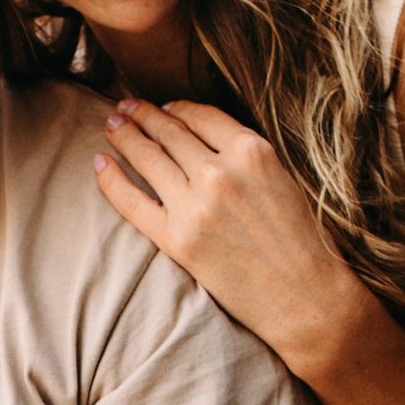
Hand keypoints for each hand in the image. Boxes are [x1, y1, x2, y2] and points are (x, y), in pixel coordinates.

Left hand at [92, 98, 368, 379]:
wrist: (305, 298)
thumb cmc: (301, 241)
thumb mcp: (282, 177)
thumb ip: (245, 155)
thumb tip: (203, 138)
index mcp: (252, 150)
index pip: (200, 116)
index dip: (176, 108)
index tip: (162, 107)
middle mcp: (220, 172)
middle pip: (169, 132)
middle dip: (142, 115)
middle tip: (124, 107)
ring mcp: (195, 206)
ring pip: (147, 158)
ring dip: (124, 136)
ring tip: (111, 125)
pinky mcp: (177, 241)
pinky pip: (132, 201)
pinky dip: (111, 179)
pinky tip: (100, 163)